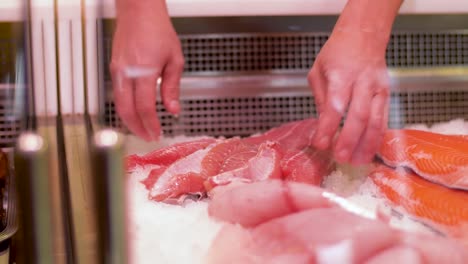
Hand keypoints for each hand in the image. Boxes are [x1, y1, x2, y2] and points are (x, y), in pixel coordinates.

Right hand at [110, 4, 183, 140]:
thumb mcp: (174, 59)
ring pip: (119, 104)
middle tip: (147, 137)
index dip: (151, 124)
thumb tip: (173, 109)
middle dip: (137, 128)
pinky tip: (134, 112)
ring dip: (129, 120)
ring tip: (141, 129)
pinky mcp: (114, 69)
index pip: (145, 106)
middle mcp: (127, 72)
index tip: (157, 133)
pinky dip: (125, 107)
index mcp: (145, 70)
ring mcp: (117, 70)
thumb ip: (172, 87)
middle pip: (127, 110)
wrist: (139, 11)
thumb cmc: (158, 29)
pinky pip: (117, 94)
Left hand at [308, 29, 389, 164]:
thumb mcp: (318, 71)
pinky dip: (377, 137)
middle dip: (350, 140)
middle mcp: (363, 83)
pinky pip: (384, 119)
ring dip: (368, 144)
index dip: (327, 127)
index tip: (319, 144)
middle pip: (360, 116)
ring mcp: (378, 89)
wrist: (364, 36)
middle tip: (340, 158)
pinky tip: (369, 152)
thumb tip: (322, 126)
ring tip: (358, 162)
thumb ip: (321, 99)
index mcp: (341, 75)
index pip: (335, 106)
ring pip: (377, 120)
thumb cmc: (337, 54)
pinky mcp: (387, 95)